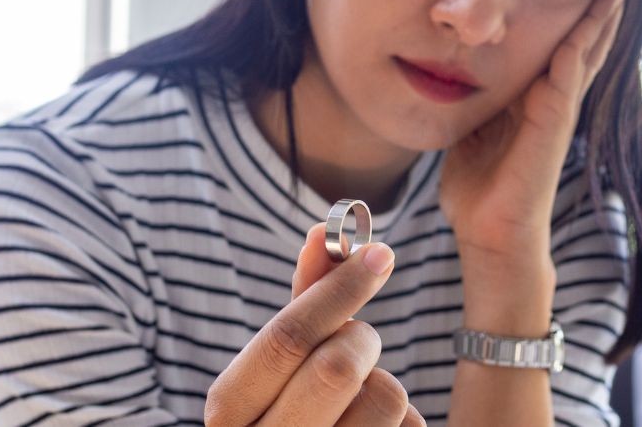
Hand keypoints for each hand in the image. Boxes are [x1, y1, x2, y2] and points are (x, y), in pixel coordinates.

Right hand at [205, 224, 424, 425]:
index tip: (379, 254)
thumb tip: (323, 233)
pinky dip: (403, 419)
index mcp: (229, 407)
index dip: (338, 290)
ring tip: (359, 400)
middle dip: (362, 342)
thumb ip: (306, 296)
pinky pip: (411, 425)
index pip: (286, 338)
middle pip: (337, 367)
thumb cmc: (295, 404)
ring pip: (386, 397)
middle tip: (361, 344)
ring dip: (385, 384)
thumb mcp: (287, 357)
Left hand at [439, 0, 627, 271]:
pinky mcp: (556, 117)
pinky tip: (601, 4)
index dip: (575, 7)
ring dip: (606, 7)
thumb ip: (472, 98)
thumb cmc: (478, 189)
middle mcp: (553, 96)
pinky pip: (573, 66)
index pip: (560, 41)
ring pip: (589, 45)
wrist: (491, 233)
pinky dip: (587, 34)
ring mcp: (560, 106)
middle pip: (586, 36)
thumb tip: (450, 71)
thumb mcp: (469, 128)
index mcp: (532, 96)